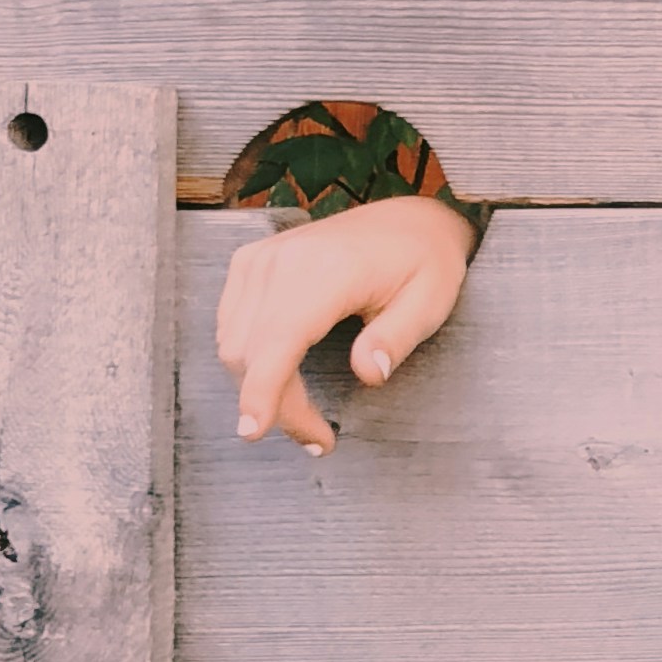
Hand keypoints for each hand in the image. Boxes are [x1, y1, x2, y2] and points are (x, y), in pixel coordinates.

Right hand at [215, 194, 474, 455]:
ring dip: (260, 388)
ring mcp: (260, 259)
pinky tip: (284, 381)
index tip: (252, 431)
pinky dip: (250, 362)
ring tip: (307, 418)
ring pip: (234, 343)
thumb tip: (368, 374)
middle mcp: (281, 260)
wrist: (409, 221)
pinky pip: (231, 326)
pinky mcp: (250, 263)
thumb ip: (396, 339)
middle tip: (319, 441)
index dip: (261, 389)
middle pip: (251, 352)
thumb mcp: (430, 303)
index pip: (279, 338)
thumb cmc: (424, 263)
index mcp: (326, 269)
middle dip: (276, 406)